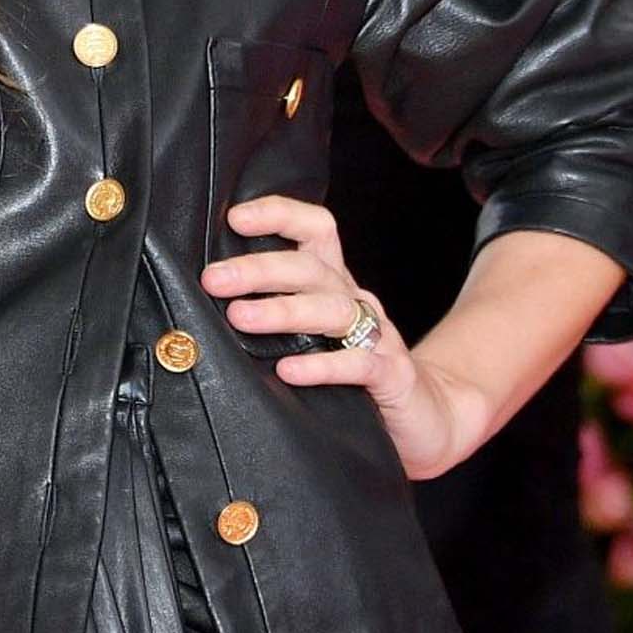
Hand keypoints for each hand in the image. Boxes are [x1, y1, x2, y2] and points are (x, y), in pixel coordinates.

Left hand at [203, 196, 472, 478]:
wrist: (428, 418)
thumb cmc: (354, 372)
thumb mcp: (315, 334)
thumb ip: (275, 313)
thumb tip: (204, 302)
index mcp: (335, 284)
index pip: (315, 230)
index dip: (280, 215)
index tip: (235, 217)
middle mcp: (356, 301)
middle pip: (311, 268)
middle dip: (260, 269)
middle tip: (215, 279)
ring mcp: (379, 337)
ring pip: (331, 310)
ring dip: (283, 311)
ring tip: (241, 317)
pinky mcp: (392, 376)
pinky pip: (358, 364)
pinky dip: (323, 366)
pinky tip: (288, 371)